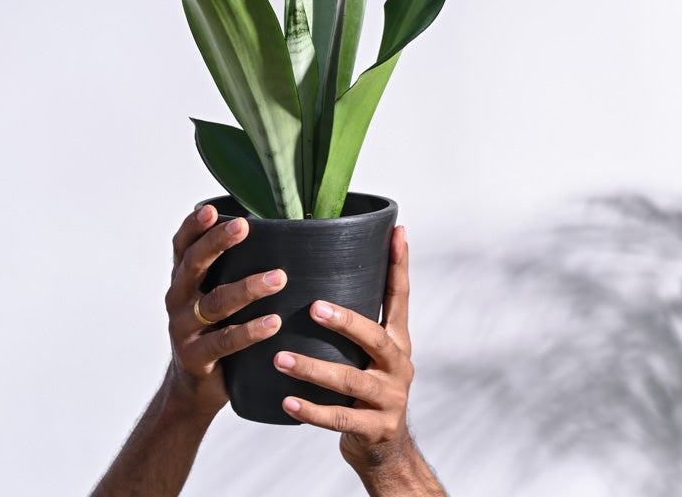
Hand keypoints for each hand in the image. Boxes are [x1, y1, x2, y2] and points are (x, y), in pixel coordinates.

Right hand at [164, 203, 286, 417]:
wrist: (191, 388)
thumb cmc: (212, 330)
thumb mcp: (213, 296)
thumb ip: (231, 269)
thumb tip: (281, 233)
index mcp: (183, 279)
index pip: (183, 245)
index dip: (194, 225)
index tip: (213, 209)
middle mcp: (178, 298)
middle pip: (194, 264)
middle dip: (217, 243)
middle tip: (244, 227)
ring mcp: (183, 328)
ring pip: (215, 303)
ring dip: (248, 288)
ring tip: (279, 278)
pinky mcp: (196, 357)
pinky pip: (225, 341)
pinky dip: (250, 331)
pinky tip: (274, 322)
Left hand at [273, 226, 417, 471]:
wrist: (385, 450)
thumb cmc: (366, 390)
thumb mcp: (370, 355)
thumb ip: (355, 322)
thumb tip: (317, 274)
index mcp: (398, 341)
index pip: (401, 297)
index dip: (400, 265)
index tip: (397, 231)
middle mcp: (399, 366)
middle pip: (375, 338)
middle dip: (345, 322)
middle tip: (313, 307)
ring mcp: (389, 399)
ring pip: (351, 381)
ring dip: (313, 368)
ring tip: (280, 358)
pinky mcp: (375, 429)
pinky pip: (339, 419)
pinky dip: (311, 410)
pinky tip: (286, 401)